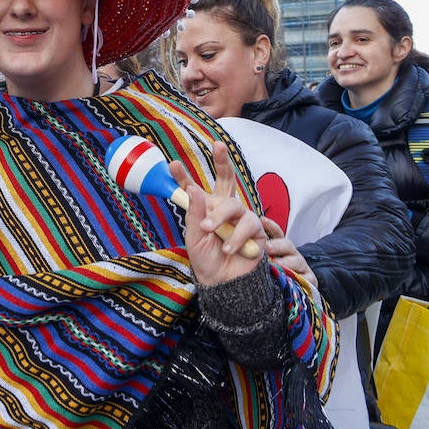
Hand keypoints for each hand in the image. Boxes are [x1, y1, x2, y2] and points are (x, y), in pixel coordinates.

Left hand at [170, 143, 266, 286]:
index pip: (194, 189)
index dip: (183, 176)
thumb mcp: (194, 238)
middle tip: (218, 145)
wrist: (224, 283)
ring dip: (219, 218)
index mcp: (205, 209)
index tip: (172, 164)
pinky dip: (235, 237)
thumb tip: (194, 189)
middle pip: (227, 178)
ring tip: (209, 232)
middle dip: (222, 160)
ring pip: (233, 205)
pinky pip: (247, 224)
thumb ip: (196, 214)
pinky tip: (228, 248)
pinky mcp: (256, 230)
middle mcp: (224, 209)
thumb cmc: (207, 260)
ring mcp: (241, 217)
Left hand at [260, 217, 316, 289]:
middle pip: (286, 245)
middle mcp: (292, 254)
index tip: (262, 220)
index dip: (271, 226)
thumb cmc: (277, 274)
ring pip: (296, 261)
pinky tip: (289, 280)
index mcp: (281, 248)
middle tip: (266, 246)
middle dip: (277, 245)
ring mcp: (301, 266)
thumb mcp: (268, 261)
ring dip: (286, 262)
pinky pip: (305, 278)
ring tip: (276, 264)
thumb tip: (242, 241)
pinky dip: (298, 278)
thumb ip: (258, 251)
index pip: (277, 233)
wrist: (296, 291)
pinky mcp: (309, 280)